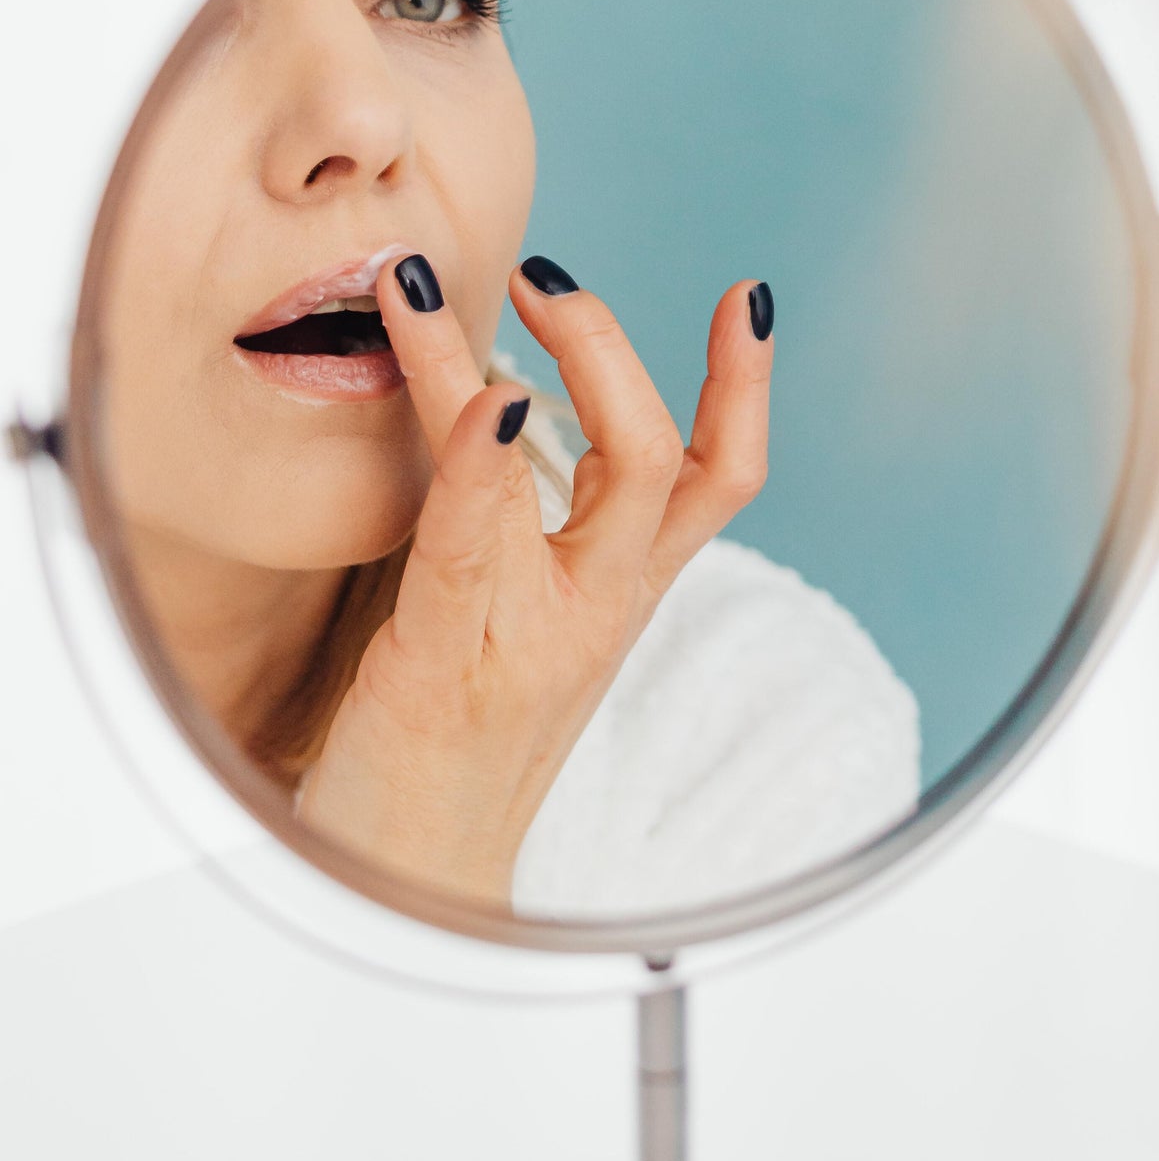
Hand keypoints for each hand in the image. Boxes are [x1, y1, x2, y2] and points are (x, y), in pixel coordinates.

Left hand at [295, 254, 773, 905]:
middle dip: (613, 347)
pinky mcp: (451, 661)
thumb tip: (501, 397)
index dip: (745, 387)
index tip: (750, 295)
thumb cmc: (452, 732)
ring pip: (590, 482)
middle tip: (544, 272)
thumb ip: (525, 518)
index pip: (718, 479)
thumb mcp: (517, 611)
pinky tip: (480, 399)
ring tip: (449, 283)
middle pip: (669, 463)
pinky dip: (485, 460)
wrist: (408, 888)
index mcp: (618, 592)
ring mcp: (535, 635)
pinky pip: (481, 545)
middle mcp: (597, 609)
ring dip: (517, 362)